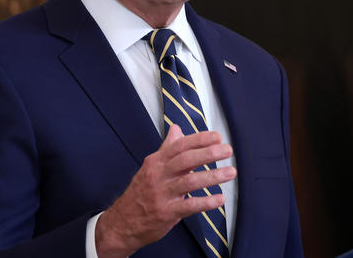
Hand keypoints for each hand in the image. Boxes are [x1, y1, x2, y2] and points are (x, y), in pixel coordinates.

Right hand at [94, 124, 235, 257]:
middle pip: (186, 160)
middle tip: (227, 150)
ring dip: (212, 176)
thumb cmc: (140, 193)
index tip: (217, 137)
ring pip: (189, 181)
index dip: (199, 139)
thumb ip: (166, 148)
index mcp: (156, 162)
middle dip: (209, 153)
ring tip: (230, 172)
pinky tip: (220, 199)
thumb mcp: (151, 167)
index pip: (180, 146)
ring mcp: (161, 194)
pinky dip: (205, 202)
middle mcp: (158, 175)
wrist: (122, 223)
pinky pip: (188, 206)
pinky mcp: (166, 212)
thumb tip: (176, 129)